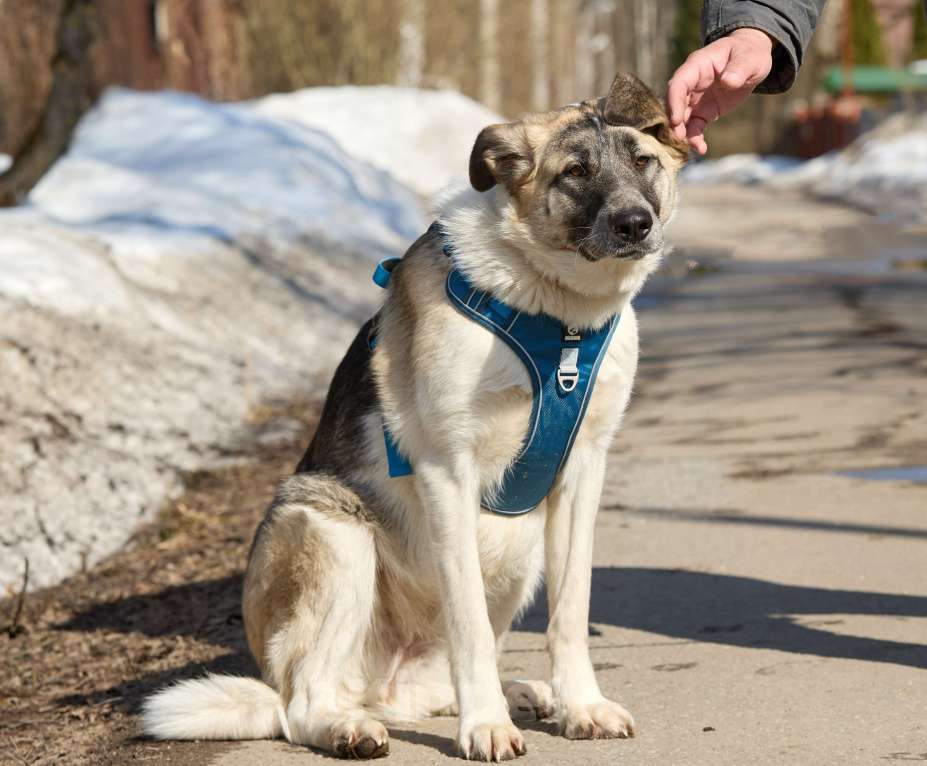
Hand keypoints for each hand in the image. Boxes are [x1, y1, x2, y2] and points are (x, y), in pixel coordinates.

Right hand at [666, 27, 774, 154]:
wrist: (751, 61)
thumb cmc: (749, 53)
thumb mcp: (750, 57)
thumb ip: (739, 68)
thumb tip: (728, 81)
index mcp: (698, 65)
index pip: (679, 82)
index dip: (674, 101)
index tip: (676, 120)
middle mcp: (692, 83)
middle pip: (676, 102)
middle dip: (676, 120)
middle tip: (680, 137)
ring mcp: (696, 98)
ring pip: (683, 117)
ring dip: (684, 132)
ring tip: (696, 146)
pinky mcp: (704, 111)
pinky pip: (695, 126)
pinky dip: (696, 138)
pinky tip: (702, 149)